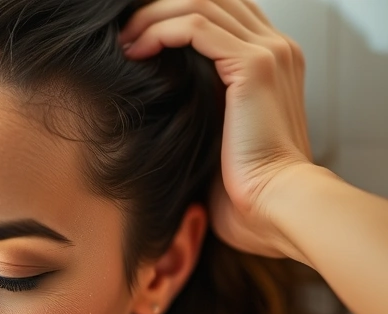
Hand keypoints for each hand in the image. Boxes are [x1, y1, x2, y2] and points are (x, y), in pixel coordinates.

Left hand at [119, 0, 312, 260]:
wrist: (273, 206)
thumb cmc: (243, 190)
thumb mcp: (216, 136)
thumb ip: (200, 106)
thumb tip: (158, 98)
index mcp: (272, 62)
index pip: (222, 12)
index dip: (174, 15)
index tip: (134, 40)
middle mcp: (276, 48)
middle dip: (159, 9)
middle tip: (123, 35)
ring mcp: (268, 52)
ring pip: (200, 3)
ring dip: (153, 17)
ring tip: (124, 42)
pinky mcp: (253, 65)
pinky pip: (196, 25)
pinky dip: (160, 31)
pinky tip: (137, 52)